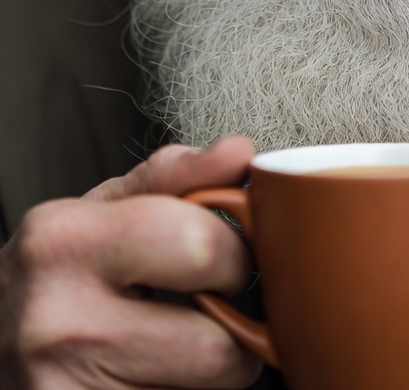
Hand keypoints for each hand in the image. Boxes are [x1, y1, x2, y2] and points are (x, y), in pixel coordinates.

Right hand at [0, 136, 262, 388]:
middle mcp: (56, 320)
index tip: (223, 259)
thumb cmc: (57, 272)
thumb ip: (174, 177)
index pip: (201, 246)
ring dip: (211, 376)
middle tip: (210, 310)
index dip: (234, 254)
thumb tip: (239, 154)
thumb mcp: (101, 209)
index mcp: (64, 239)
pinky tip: (151, 377)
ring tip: (174, 347)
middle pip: (214, 346)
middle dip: (232, 328)